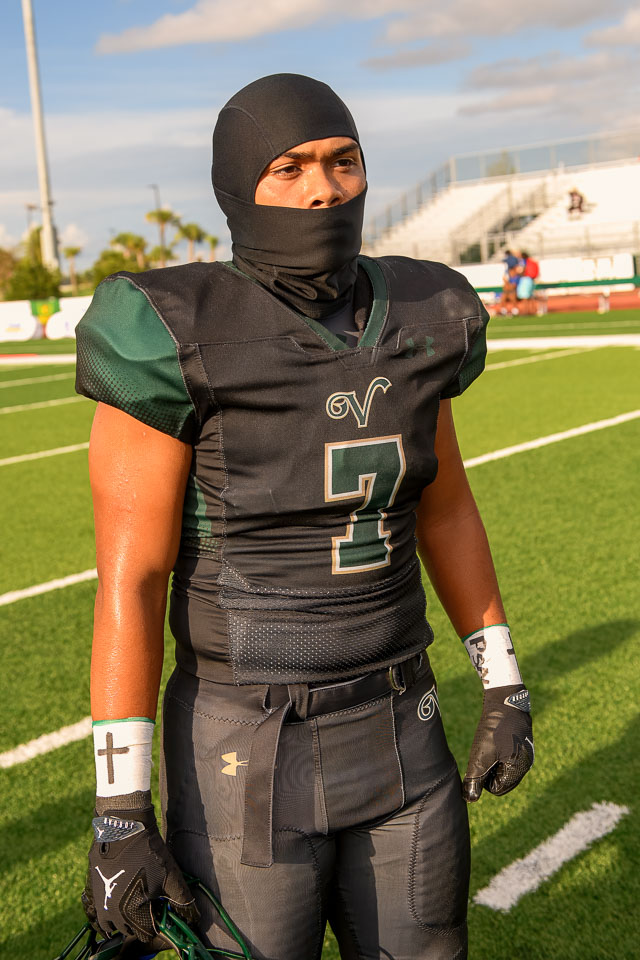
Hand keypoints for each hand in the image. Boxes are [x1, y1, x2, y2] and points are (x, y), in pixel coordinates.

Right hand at [83, 792, 197, 942]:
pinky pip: (96, 911)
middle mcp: (111, 913)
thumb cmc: (149, 852)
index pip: (146, 934)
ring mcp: (99, 902)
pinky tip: (116, 898)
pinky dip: (105, 910)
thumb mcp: (171, 876)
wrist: (124, 826)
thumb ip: (183, 900)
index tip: (160, 909)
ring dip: (121, 919)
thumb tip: (194, 918)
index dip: (156, 923)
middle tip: (148, 902)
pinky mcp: (91, 889)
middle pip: (128, 929)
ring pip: (109, 924)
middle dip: (138, 921)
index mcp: (132, 914)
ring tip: (133, 903)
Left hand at [462, 684, 533, 802]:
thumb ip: (475, 778)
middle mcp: (527, 762)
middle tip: (484, 751)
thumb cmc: (493, 728)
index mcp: (519, 769)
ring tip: (489, 743)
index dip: (483, 778)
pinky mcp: (522, 741)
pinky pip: (507, 755)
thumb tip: (469, 799)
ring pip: (503, 767)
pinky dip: (497, 751)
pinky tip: (493, 738)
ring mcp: (526, 751)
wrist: (504, 698)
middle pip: (502, 779)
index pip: (497, 788)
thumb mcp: (480, 755)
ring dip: (492, 760)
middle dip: (489, 770)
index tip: (480, 760)